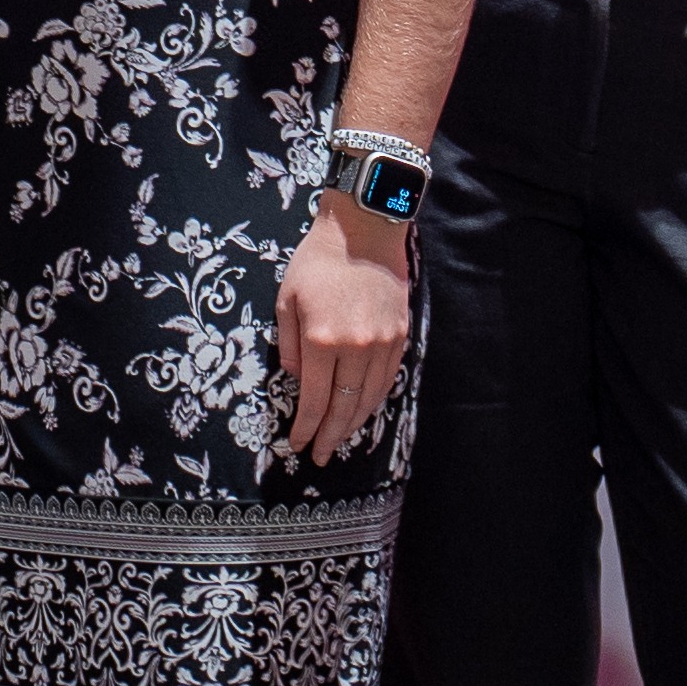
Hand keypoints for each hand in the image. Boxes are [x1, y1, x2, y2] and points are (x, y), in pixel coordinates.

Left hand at [275, 202, 413, 461]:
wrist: (364, 229)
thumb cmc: (318, 261)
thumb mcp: (287, 299)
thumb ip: (288, 344)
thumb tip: (295, 380)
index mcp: (320, 340)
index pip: (313, 400)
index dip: (305, 428)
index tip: (298, 445)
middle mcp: (354, 348)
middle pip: (342, 408)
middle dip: (329, 437)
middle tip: (321, 456)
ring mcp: (381, 343)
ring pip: (368, 399)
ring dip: (352, 424)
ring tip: (339, 439)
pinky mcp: (400, 336)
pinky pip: (386, 380)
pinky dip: (373, 400)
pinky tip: (362, 411)